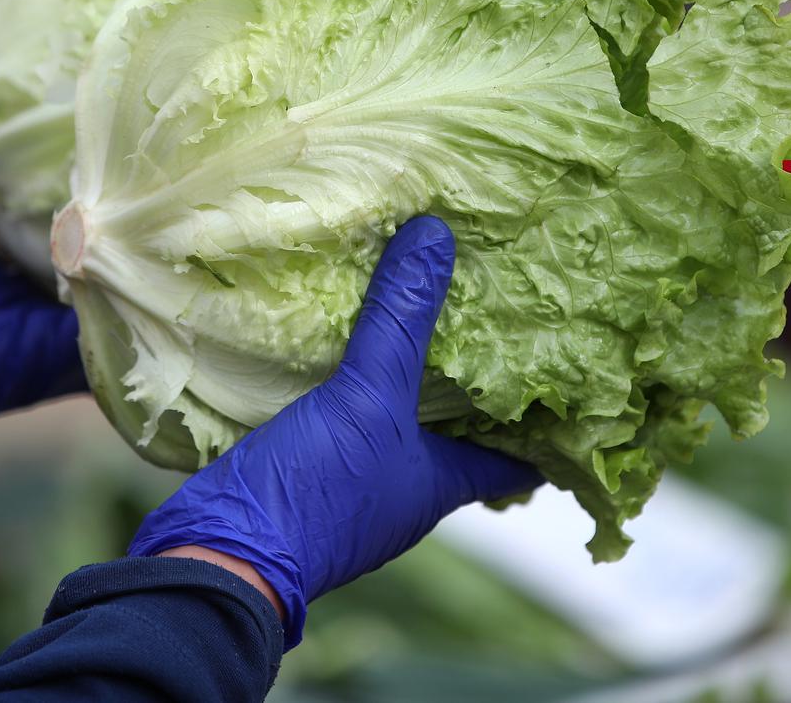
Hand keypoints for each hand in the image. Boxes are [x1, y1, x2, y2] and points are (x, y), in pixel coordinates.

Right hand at [129, 216, 538, 645]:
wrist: (219, 553)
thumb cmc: (317, 492)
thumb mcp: (369, 399)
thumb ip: (401, 320)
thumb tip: (435, 236)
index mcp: (440, 482)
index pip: (515, 460)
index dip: (545, 425)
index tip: (570, 378)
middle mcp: (403, 484)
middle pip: (455, 430)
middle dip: (472, 381)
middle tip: (495, 316)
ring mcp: (351, 479)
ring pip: (394, 419)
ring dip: (406, 375)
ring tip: (420, 309)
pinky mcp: (302, 465)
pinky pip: (339, 413)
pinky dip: (347, 379)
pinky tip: (338, 336)